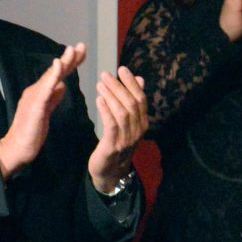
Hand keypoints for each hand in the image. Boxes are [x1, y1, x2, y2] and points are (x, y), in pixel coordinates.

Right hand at [0, 42, 86, 178]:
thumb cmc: (31, 132)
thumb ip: (53, 98)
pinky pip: (45, 88)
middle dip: (70, 58)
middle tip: (82, 45)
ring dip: (63, 62)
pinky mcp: (35, 105)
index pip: (58, 75)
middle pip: (56, 72)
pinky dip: (52, 75)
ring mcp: (34, 96)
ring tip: (73, 50)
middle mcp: (37, 90)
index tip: (82, 52)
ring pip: (51, 76)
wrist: (16, 149)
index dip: (70, 64)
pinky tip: (58, 65)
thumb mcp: (46, 112)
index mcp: (41, 92)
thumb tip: (63, 86)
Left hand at [90, 66, 147, 190]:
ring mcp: (127, 139)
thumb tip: (140, 79)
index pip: (141, 98)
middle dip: (119, 86)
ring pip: (122, 112)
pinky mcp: (114, 146)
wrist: (110, 173)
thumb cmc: (117, 144)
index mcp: (143, 123)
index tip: (122, 69)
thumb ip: (133, 102)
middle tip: (106, 74)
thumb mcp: (128, 123)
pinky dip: (106, 110)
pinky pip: (112, 124)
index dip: (132, 83)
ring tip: (100, 84)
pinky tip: (99, 99)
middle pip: (131, 103)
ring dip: (111, 96)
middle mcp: (138, 130)